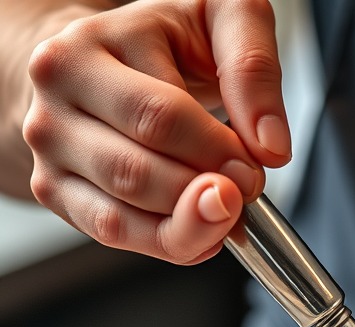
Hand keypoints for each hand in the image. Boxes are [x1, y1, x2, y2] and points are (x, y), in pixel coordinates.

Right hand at [22, 0, 290, 263]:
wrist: (104, 61)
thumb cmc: (163, 42)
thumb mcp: (218, 22)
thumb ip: (253, 67)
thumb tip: (271, 146)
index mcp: (85, 47)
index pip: (161, 117)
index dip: (219, 153)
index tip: (255, 164)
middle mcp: (55, 96)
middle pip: (138, 173)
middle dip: (206, 195)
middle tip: (243, 190)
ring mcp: (50, 147)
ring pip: (124, 216)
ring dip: (191, 227)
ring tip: (226, 212)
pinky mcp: (55, 190)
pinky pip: (116, 235)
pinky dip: (169, 243)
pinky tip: (200, 231)